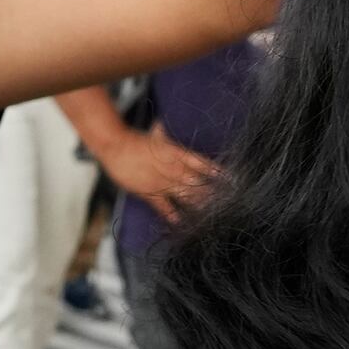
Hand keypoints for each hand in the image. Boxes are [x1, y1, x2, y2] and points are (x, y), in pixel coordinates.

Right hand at [95, 126, 221, 214]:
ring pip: (186, 196)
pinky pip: (165, 208)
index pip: (202, 163)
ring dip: (200, 205)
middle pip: (198, 183)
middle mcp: (173, 169)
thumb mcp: (157, 135)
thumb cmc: (135, 140)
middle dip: (212, 193)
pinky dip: (174, 216)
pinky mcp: (150, 194)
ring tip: (213, 213)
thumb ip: (165, 134)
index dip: (217, 172)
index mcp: (177, 153)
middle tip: (227, 202)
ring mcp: (162, 183)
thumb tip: (164, 125)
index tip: (232, 179)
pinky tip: (183, 222)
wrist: (116, 146)